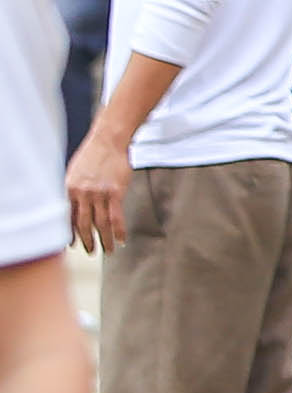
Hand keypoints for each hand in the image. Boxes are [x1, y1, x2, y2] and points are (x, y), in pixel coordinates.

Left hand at [63, 131, 125, 255]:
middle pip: (83, 225)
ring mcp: (98, 194)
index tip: (73, 245)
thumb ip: (73, 190)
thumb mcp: (74, 173)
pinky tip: (122, 240)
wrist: (108, 140)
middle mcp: (82, 194)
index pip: (67, 218)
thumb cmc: (93, 155)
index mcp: (69, 190)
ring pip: (100, 224)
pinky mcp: (115, 192)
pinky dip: (119, 231)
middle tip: (91, 252)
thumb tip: (74, 207)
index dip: (70, 234)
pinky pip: (116, 217)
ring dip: (105, 240)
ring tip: (108, 251)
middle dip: (87, 242)